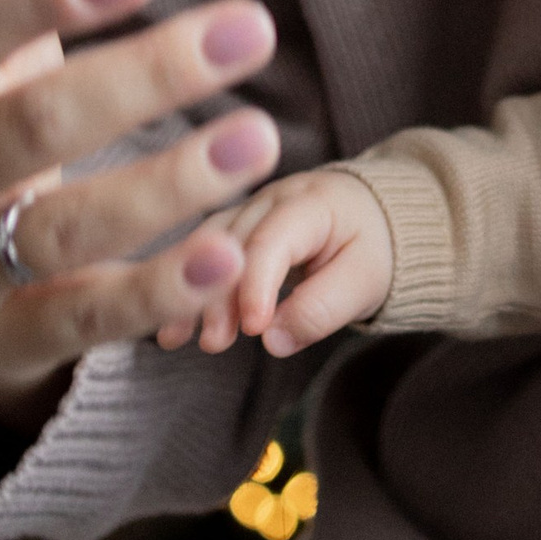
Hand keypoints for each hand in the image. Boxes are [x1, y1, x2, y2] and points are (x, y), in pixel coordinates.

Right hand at [160, 171, 394, 358]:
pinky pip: (202, 254)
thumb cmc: (369, 248)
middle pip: (235, 240)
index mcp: (313, 200)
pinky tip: (171, 329)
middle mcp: (273, 196)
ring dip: (192, 293)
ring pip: (208, 245)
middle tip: (215, 343)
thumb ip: (324, 309)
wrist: (369, 219)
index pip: (276, 238)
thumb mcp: (365, 280)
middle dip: (220, 293)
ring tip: (176, 338)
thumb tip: (272, 341)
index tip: (252, 328)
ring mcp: (248, 208)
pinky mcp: (234, 227)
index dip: (259, 283)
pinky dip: (186, 290)